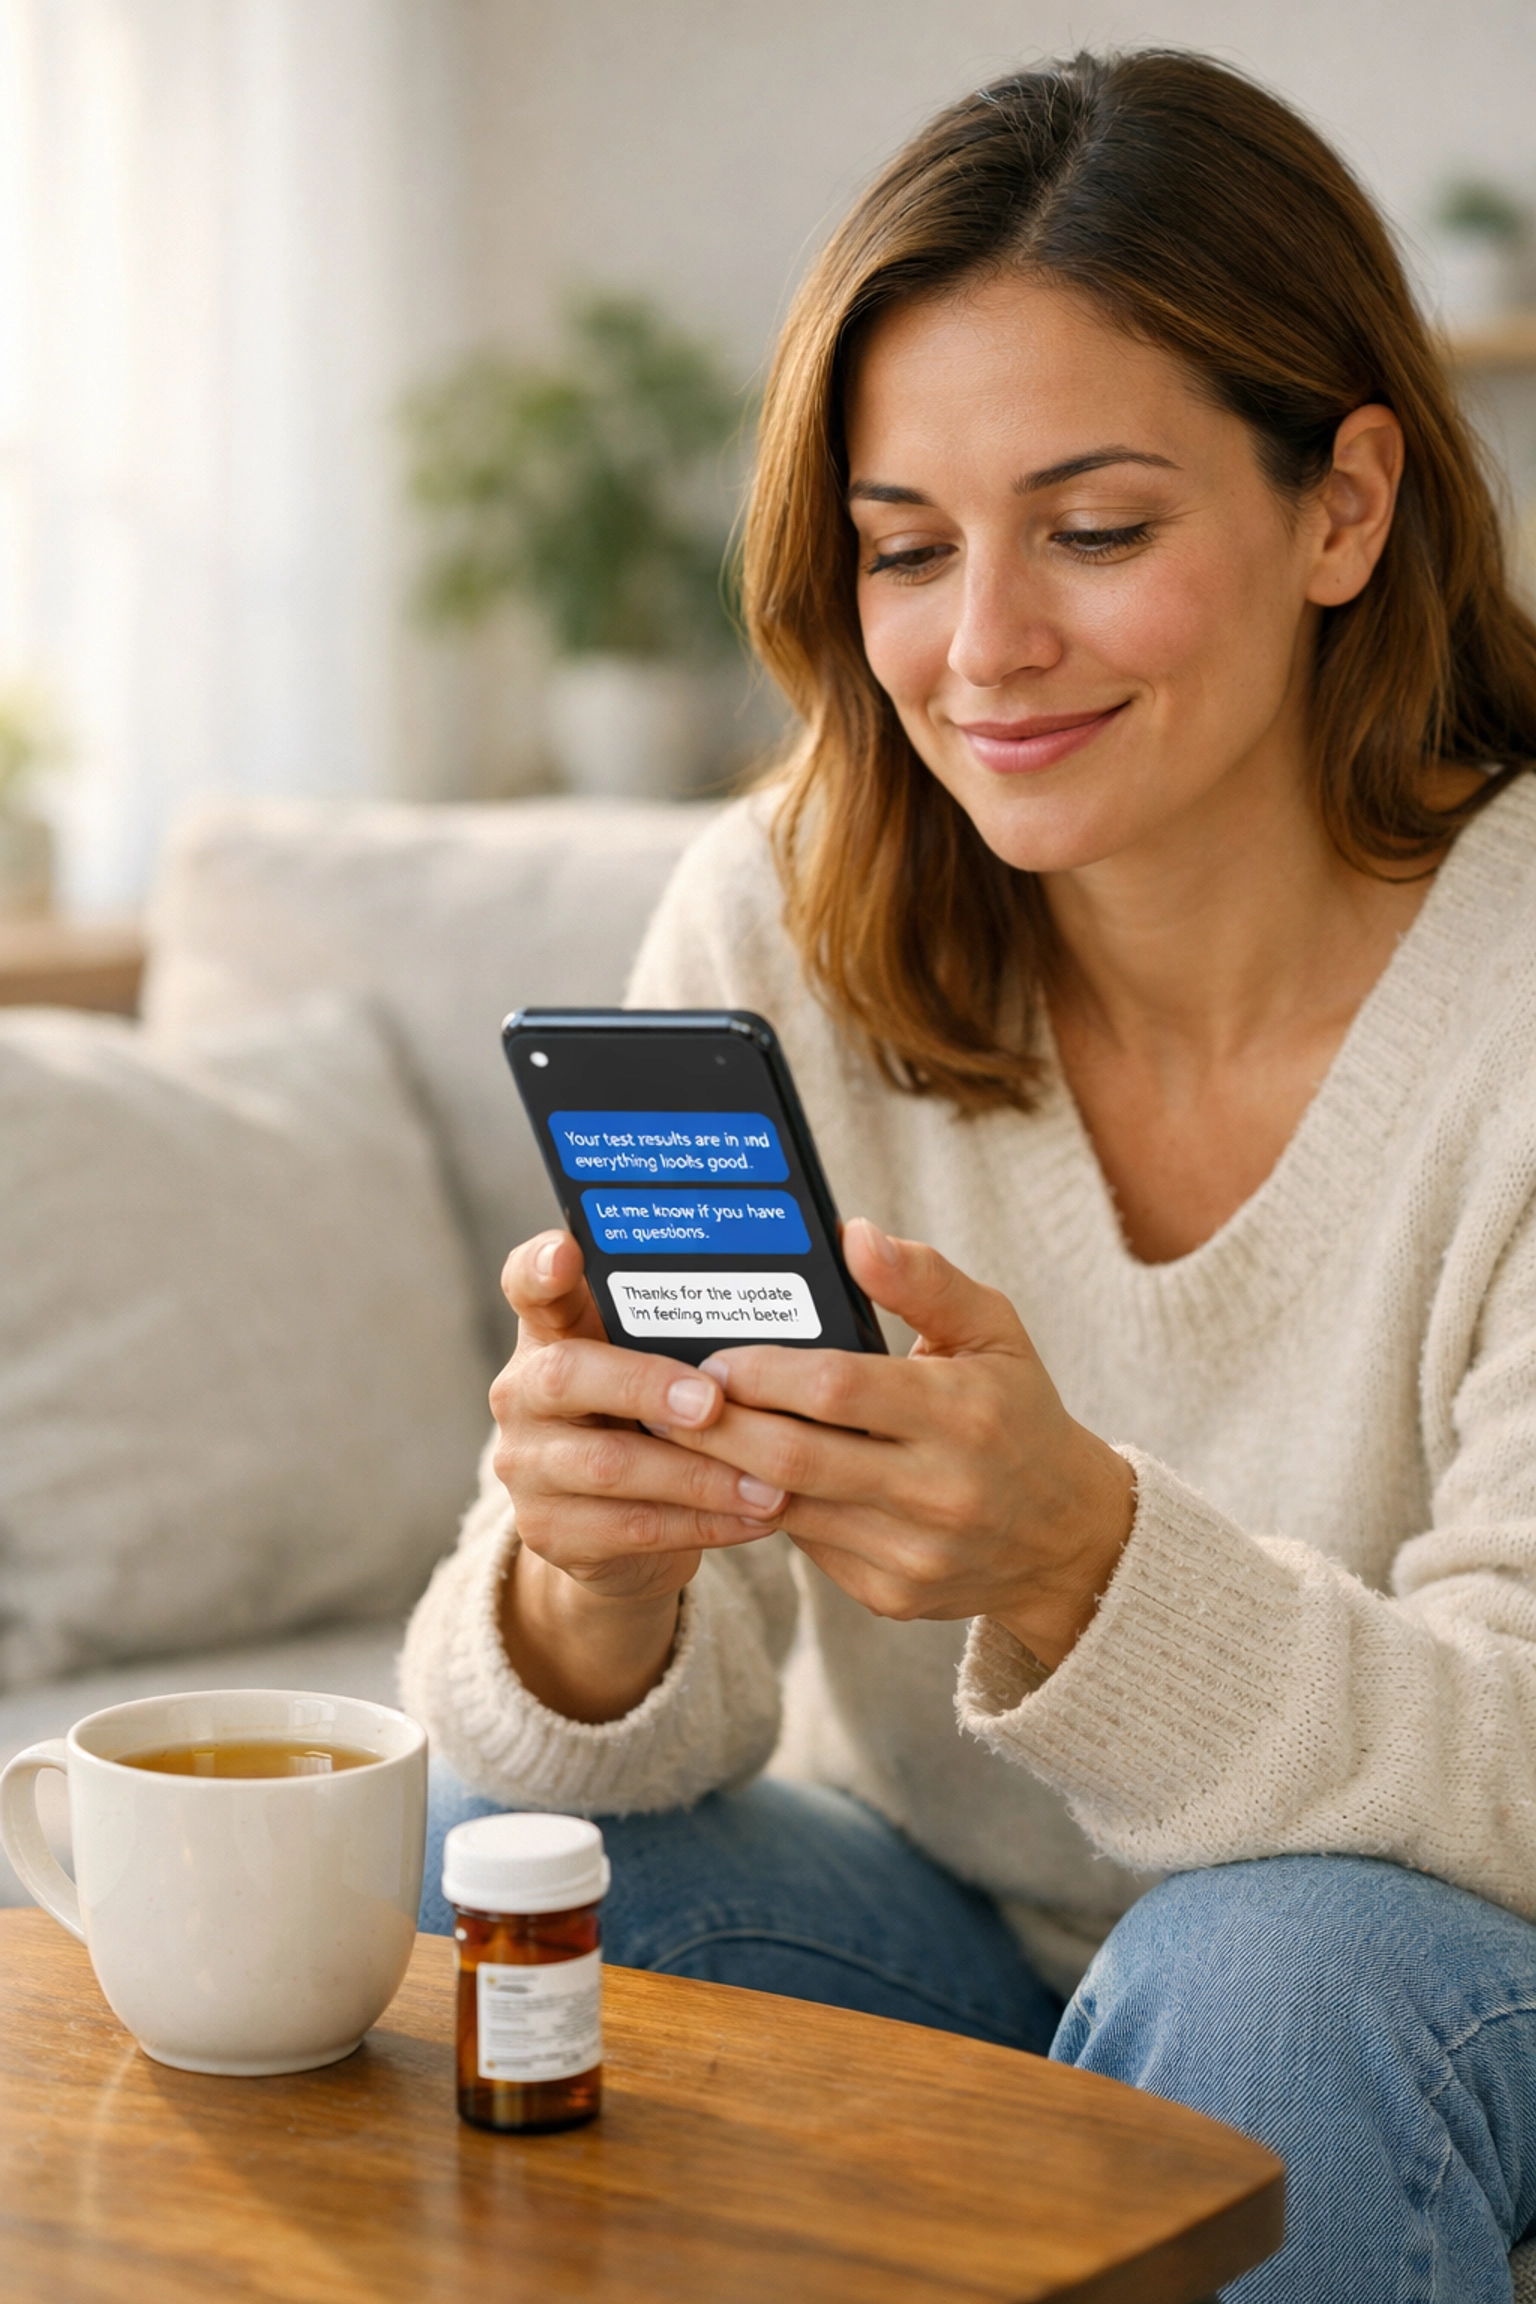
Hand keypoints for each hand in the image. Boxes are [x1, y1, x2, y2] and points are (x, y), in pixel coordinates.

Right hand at [490, 1229, 786, 1720]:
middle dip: (646, 1385)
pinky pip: (633, 1527)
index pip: (528, 1283)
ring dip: (701, 1474)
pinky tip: (760, 1517)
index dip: (539, 1266)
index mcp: (551, 1333)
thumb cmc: (657, 1422)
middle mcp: (522, 1392)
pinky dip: (706, 1523)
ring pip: (609, 1465)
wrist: (613, 1533)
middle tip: (714, 1402)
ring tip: (773, 1481)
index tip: (567, 1252)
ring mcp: (525, 1465)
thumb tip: (820, 1266)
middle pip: (566, 1376)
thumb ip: (692, 1330)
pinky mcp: (547, 1530)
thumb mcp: (660, 1368)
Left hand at [663, 1220, 1134, 1668]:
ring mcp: (913, 1552)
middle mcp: (939, 1490)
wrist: (1068, 1537)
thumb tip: (854, 1234)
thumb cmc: (1018, 1412)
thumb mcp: (992, 1331)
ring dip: (724, 1472)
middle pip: (793, 1458)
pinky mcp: (891, 1594)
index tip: (714, 1357)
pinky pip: (807, 1547)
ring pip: (788, 1509)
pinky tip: (737, 1479)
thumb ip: (923, 1280)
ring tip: (681, 1436)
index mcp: (962, 1413)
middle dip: (717, 1427)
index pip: (836, 1388)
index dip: (762, 1372)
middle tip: (667, 1400)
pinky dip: (767, 1509)